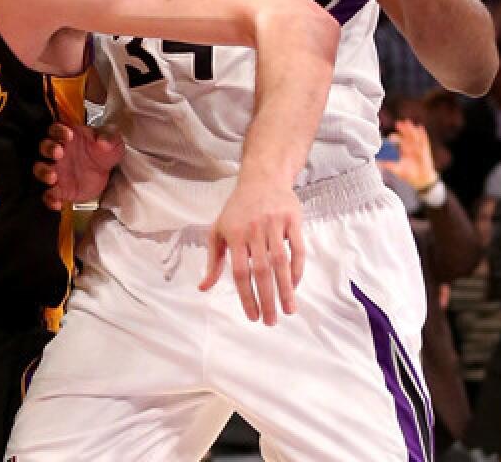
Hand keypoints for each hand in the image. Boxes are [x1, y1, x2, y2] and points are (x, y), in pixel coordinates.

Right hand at [32, 122, 124, 209]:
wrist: (106, 173)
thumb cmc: (104, 152)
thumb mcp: (112, 142)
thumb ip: (108, 138)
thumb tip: (103, 141)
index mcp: (68, 137)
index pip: (56, 129)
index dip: (59, 131)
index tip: (69, 135)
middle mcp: (57, 152)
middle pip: (44, 147)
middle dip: (49, 149)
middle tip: (58, 153)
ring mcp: (56, 171)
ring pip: (40, 170)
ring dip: (44, 173)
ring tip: (53, 177)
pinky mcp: (59, 189)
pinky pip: (48, 195)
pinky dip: (50, 199)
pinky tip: (59, 202)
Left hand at [198, 182, 304, 325]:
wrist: (262, 179)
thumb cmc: (237, 209)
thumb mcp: (218, 231)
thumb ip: (213, 261)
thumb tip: (203, 287)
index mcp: (234, 235)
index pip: (240, 272)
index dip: (246, 296)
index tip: (252, 316)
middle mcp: (254, 230)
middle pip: (261, 271)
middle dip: (267, 299)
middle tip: (270, 322)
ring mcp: (274, 225)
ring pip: (281, 263)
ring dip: (285, 290)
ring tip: (288, 311)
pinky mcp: (292, 220)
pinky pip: (297, 249)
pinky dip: (297, 270)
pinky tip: (294, 287)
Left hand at [378, 119, 437, 189]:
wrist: (422, 180)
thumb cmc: (409, 175)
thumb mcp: (397, 170)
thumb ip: (388, 166)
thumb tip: (376, 163)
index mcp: (404, 152)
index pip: (399, 143)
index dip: (395, 138)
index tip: (390, 136)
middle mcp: (410, 149)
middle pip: (406, 137)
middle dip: (403, 130)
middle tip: (398, 123)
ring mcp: (418, 149)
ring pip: (414, 137)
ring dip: (411, 130)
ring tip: (408, 122)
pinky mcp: (425, 151)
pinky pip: (424, 142)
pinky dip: (422, 135)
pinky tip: (421, 128)